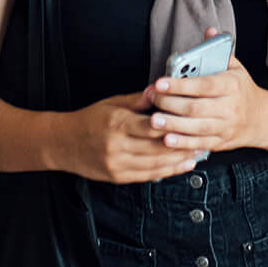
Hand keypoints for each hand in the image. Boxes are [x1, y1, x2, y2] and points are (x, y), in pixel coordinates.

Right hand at [55, 92, 197, 184]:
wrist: (62, 143)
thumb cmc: (90, 120)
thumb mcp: (113, 103)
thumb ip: (139, 99)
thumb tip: (161, 89)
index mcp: (116, 123)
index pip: (152, 125)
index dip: (175, 125)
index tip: (194, 122)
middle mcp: (116, 145)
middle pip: (157, 147)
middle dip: (183, 145)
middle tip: (205, 140)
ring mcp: (116, 163)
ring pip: (155, 164)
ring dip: (179, 160)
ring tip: (199, 154)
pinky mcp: (117, 176)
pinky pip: (147, 175)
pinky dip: (167, 171)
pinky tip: (181, 166)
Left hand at [147, 38, 267, 154]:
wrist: (261, 119)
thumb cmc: (242, 90)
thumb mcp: (236, 68)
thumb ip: (218, 51)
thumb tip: (209, 30)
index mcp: (232, 85)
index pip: (204, 84)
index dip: (180, 84)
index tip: (160, 82)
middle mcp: (230, 107)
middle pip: (196, 107)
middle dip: (170, 104)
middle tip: (151, 99)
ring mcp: (226, 126)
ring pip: (196, 127)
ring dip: (172, 125)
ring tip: (153, 121)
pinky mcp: (220, 142)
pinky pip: (199, 143)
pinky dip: (182, 143)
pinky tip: (167, 140)